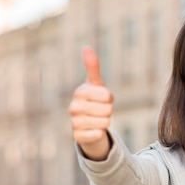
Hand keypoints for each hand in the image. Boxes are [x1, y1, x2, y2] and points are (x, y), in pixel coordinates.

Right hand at [69, 46, 112, 160]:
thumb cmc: (94, 102)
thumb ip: (92, 67)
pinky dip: (100, 134)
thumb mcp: (95, 85)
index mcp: (80, 92)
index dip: (109, 99)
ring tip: (98, 121)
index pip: (107, 95)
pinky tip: (96, 132)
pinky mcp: (77, 137)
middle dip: (108, 112)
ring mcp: (74, 122)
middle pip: (107, 110)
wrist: (88, 126)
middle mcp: (74, 107)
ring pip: (104, 123)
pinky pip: (96, 135)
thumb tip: (86, 47)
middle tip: (101, 112)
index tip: (104, 99)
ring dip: (105, 123)